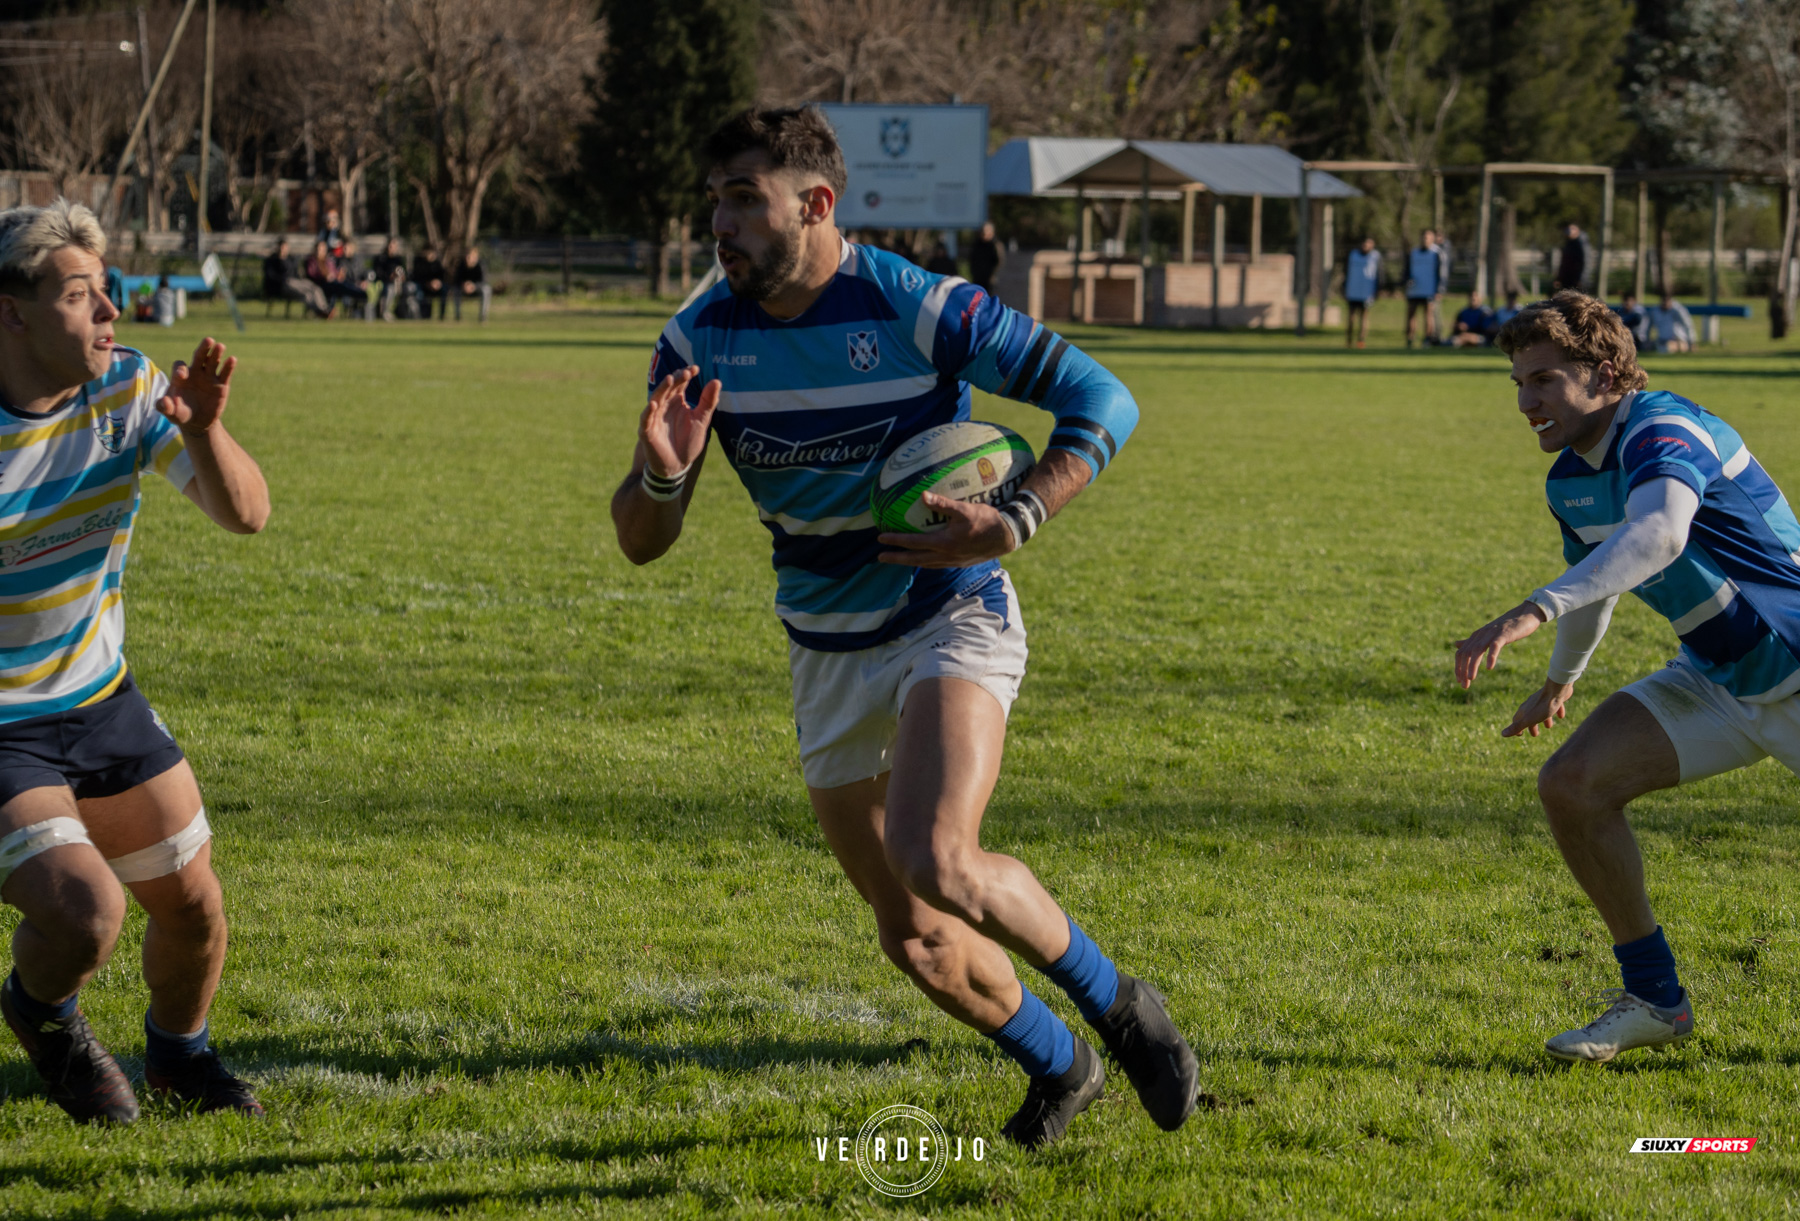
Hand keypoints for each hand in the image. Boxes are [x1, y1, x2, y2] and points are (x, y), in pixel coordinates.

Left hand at [156, 337, 235, 434]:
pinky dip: (228, 366)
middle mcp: (195, 373)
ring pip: (213, 361)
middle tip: (208, 340)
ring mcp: (209, 377)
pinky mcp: (221, 385)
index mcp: (180, 376)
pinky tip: (232, 359)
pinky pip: (225, 373)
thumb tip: (164, 401)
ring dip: (216, 353)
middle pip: (199, 356)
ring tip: (220, 346)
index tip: (182, 376)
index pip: (180, 366)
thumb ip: (164, 407)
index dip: (180, 369)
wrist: (197, 422)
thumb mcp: (171, 413)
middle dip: (203, 348)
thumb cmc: (180, 414)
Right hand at [640, 366, 718, 477]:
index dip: (686, 375)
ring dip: (662, 389)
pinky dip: (649, 411)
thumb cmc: (689, 441)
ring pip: (657, 399)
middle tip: (685, 372)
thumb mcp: (702, 420)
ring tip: (670, 379)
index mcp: (677, 401)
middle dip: (676, 379)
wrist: (678, 465)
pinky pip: (646, 419)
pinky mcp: (647, 431)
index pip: (681, 383)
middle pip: (668, 388)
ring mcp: (654, 417)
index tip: (695, 368)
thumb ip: (708, 401)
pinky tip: (654, 404)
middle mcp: (664, 405)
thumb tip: (717, 381)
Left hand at [877, 493, 1012, 566]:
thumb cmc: (986, 521)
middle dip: (896, 558)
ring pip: (925, 564)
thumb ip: (943, 504)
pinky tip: (923, 557)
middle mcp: (944, 556)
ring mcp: (952, 562)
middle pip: (914, 559)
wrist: (1006, 537)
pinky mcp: (959, 563)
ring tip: (898, 559)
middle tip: (880, 557)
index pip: (913, 543)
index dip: (896, 541)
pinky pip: (935, 564)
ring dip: (910, 562)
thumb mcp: (965, 509)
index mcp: (943, 543)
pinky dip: (924, 562)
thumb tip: (923, 496)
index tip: (880, 539)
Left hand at [1454, 600, 1546, 688]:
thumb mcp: (1486, 635)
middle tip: (1465, 686)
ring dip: (1472, 665)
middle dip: (1463, 670)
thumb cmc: (1507, 627)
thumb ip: (1471, 641)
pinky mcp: (1504, 634)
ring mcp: (1491, 633)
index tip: (1460, 682)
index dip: (1458, 668)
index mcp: (1476, 636)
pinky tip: (1489, 667)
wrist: (1525, 614)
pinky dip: (1490, 656)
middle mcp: (1480, 634)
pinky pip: (1494, 645)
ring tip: (1471, 678)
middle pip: (1466, 653)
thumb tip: (1456, 644)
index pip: (1461, 653)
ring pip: (1476, 650)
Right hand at [1503, 679, 1574, 737]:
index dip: (1516, 728)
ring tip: (1549, 726)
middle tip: (1535, 734)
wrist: (1556, 690)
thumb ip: (1516, 726)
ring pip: (1541, 711)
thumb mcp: (1528, 720)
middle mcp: (1531, 704)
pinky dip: (1556, 712)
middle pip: (1529, 716)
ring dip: (1544, 720)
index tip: (1519, 735)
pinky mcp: (1553, 697)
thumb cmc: (1542, 706)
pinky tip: (1561, 716)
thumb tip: (1502, 734)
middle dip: (1531, 726)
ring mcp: (1542, 700)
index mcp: (1524, 710)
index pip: (1516, 720)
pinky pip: (1554, 706)